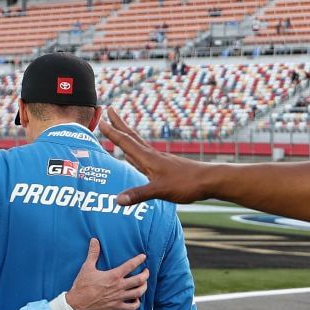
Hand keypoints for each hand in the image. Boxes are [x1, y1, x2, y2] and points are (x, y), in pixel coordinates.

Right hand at [65, 237, 147, 309]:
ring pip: (139, 292)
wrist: (77, 304)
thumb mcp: (87, 267)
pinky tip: (136, 299)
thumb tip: (94, 240)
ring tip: (144, 284)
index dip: (139, 260)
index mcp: (114, 276)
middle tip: (146, 271)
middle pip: (140, 280)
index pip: (131, 265)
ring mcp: (119, 298)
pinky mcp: (117, 307)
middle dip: (146, 274)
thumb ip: (93, 253)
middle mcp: (119, 286)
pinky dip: (137, 303)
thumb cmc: (82, 285)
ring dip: (144, 287)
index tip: (143, 257)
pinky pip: (132, 307)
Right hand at [100, 108, 222, 206]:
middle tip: (108, 110)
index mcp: (148, 159)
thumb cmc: (186, 184)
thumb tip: (118, 200)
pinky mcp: (164, 166)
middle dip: (119, 124)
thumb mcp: (160, 191)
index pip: (126, 142)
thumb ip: (138, 194)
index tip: (100, 120)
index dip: (112, 132)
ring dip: (126, 134)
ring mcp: (158, 160)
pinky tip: (132, 155)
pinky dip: (134, 151)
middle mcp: (152, 156)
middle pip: (131, 136)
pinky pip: (143, 155)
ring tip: (118, 128)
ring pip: (138, 144)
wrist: (209, 180)